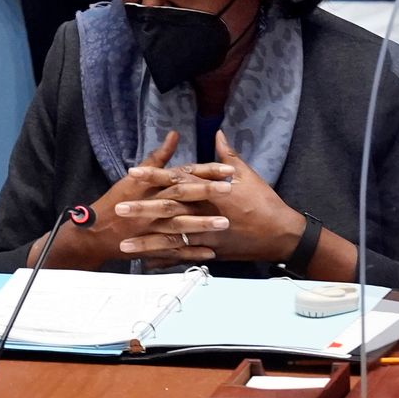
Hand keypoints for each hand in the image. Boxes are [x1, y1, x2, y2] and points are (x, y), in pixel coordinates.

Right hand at [30, 132, 229, 268]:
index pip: (182, 176)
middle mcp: (152, 206)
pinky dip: (191, 252)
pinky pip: (173, 251)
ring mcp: (151, 228)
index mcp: (151, 187)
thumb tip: (174, 134)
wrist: (95, 231)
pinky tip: (210, 253)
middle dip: (207, 194)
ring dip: (202, 225)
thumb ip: (158, 157)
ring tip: (224, 224)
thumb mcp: (135, 177)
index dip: (205, 172)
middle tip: (231, 191)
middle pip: (182, 198)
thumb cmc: (116, 200)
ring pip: (179, 226)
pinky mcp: (151, 247)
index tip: (228, 170)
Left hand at [124, 130, 303, 262]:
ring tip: (123, 244)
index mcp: (210, 191)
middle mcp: (204, 212)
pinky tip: (146, 264)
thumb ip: (227, 156)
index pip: (177, 180)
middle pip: (168, 210)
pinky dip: (165, 260)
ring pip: (171, 237)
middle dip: (141, 209)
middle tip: (118, 209)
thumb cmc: (264, 202)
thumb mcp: (247, 175)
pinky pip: (184, 256)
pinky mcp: (210, 251)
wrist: (280, 234)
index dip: (154, 175)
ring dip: (146, 241)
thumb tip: (218, 134)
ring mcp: (206, 234)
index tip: (132, 173)